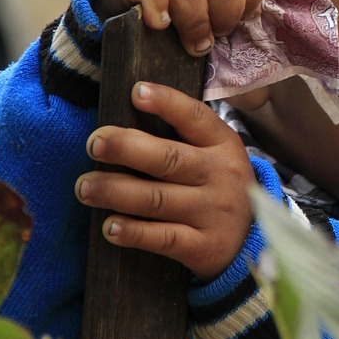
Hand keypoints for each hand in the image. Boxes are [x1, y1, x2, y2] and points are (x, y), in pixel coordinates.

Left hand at [76, 80, 254, 278]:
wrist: (253, 239)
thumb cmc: (217, 187)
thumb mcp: (215, 156)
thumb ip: (182, 138)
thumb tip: (123, 123)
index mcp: (222, 145)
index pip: (195, 117)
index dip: (166, 103)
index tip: (136, 92)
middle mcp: (219, 175)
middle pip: (169, 158)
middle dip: (126, 148)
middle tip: (94, 144)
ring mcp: (212, 212)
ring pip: (157, 199)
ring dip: (115, 191)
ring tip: (85, 187)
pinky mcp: (203, 247)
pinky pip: (163, 238)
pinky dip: (133, 232)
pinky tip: (110, 227)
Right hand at [94, 0, 269, 56]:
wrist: (126, 23)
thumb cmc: (184, 32)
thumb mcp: (217, 33)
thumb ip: (243, 48)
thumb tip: (263, 81)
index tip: (239, 24)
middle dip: (225, 14)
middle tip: (213, 39)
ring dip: (194, 22)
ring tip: (190, 46)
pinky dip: (157, 8)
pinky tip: (159, 26)